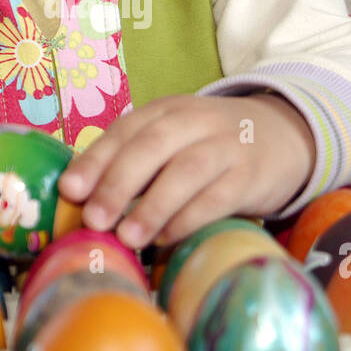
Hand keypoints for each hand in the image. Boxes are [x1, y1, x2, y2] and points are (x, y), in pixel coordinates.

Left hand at [57, 93, 315, 250]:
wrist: (281, 136)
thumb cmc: (207, 147)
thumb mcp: (172, 140)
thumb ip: (134, 162)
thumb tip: (80, 203)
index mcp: (165, 111)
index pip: (125, 130)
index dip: (95, 159)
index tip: (69, 190)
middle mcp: (194, 121)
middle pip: (153, 144)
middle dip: (118, 182)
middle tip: (95, 219)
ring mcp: (226, 146)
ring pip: (187, 170)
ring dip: (154, 205)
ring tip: (128, 237)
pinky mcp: (250, 175)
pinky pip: (218, 197)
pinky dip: (189, 219)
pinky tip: (166, 239)